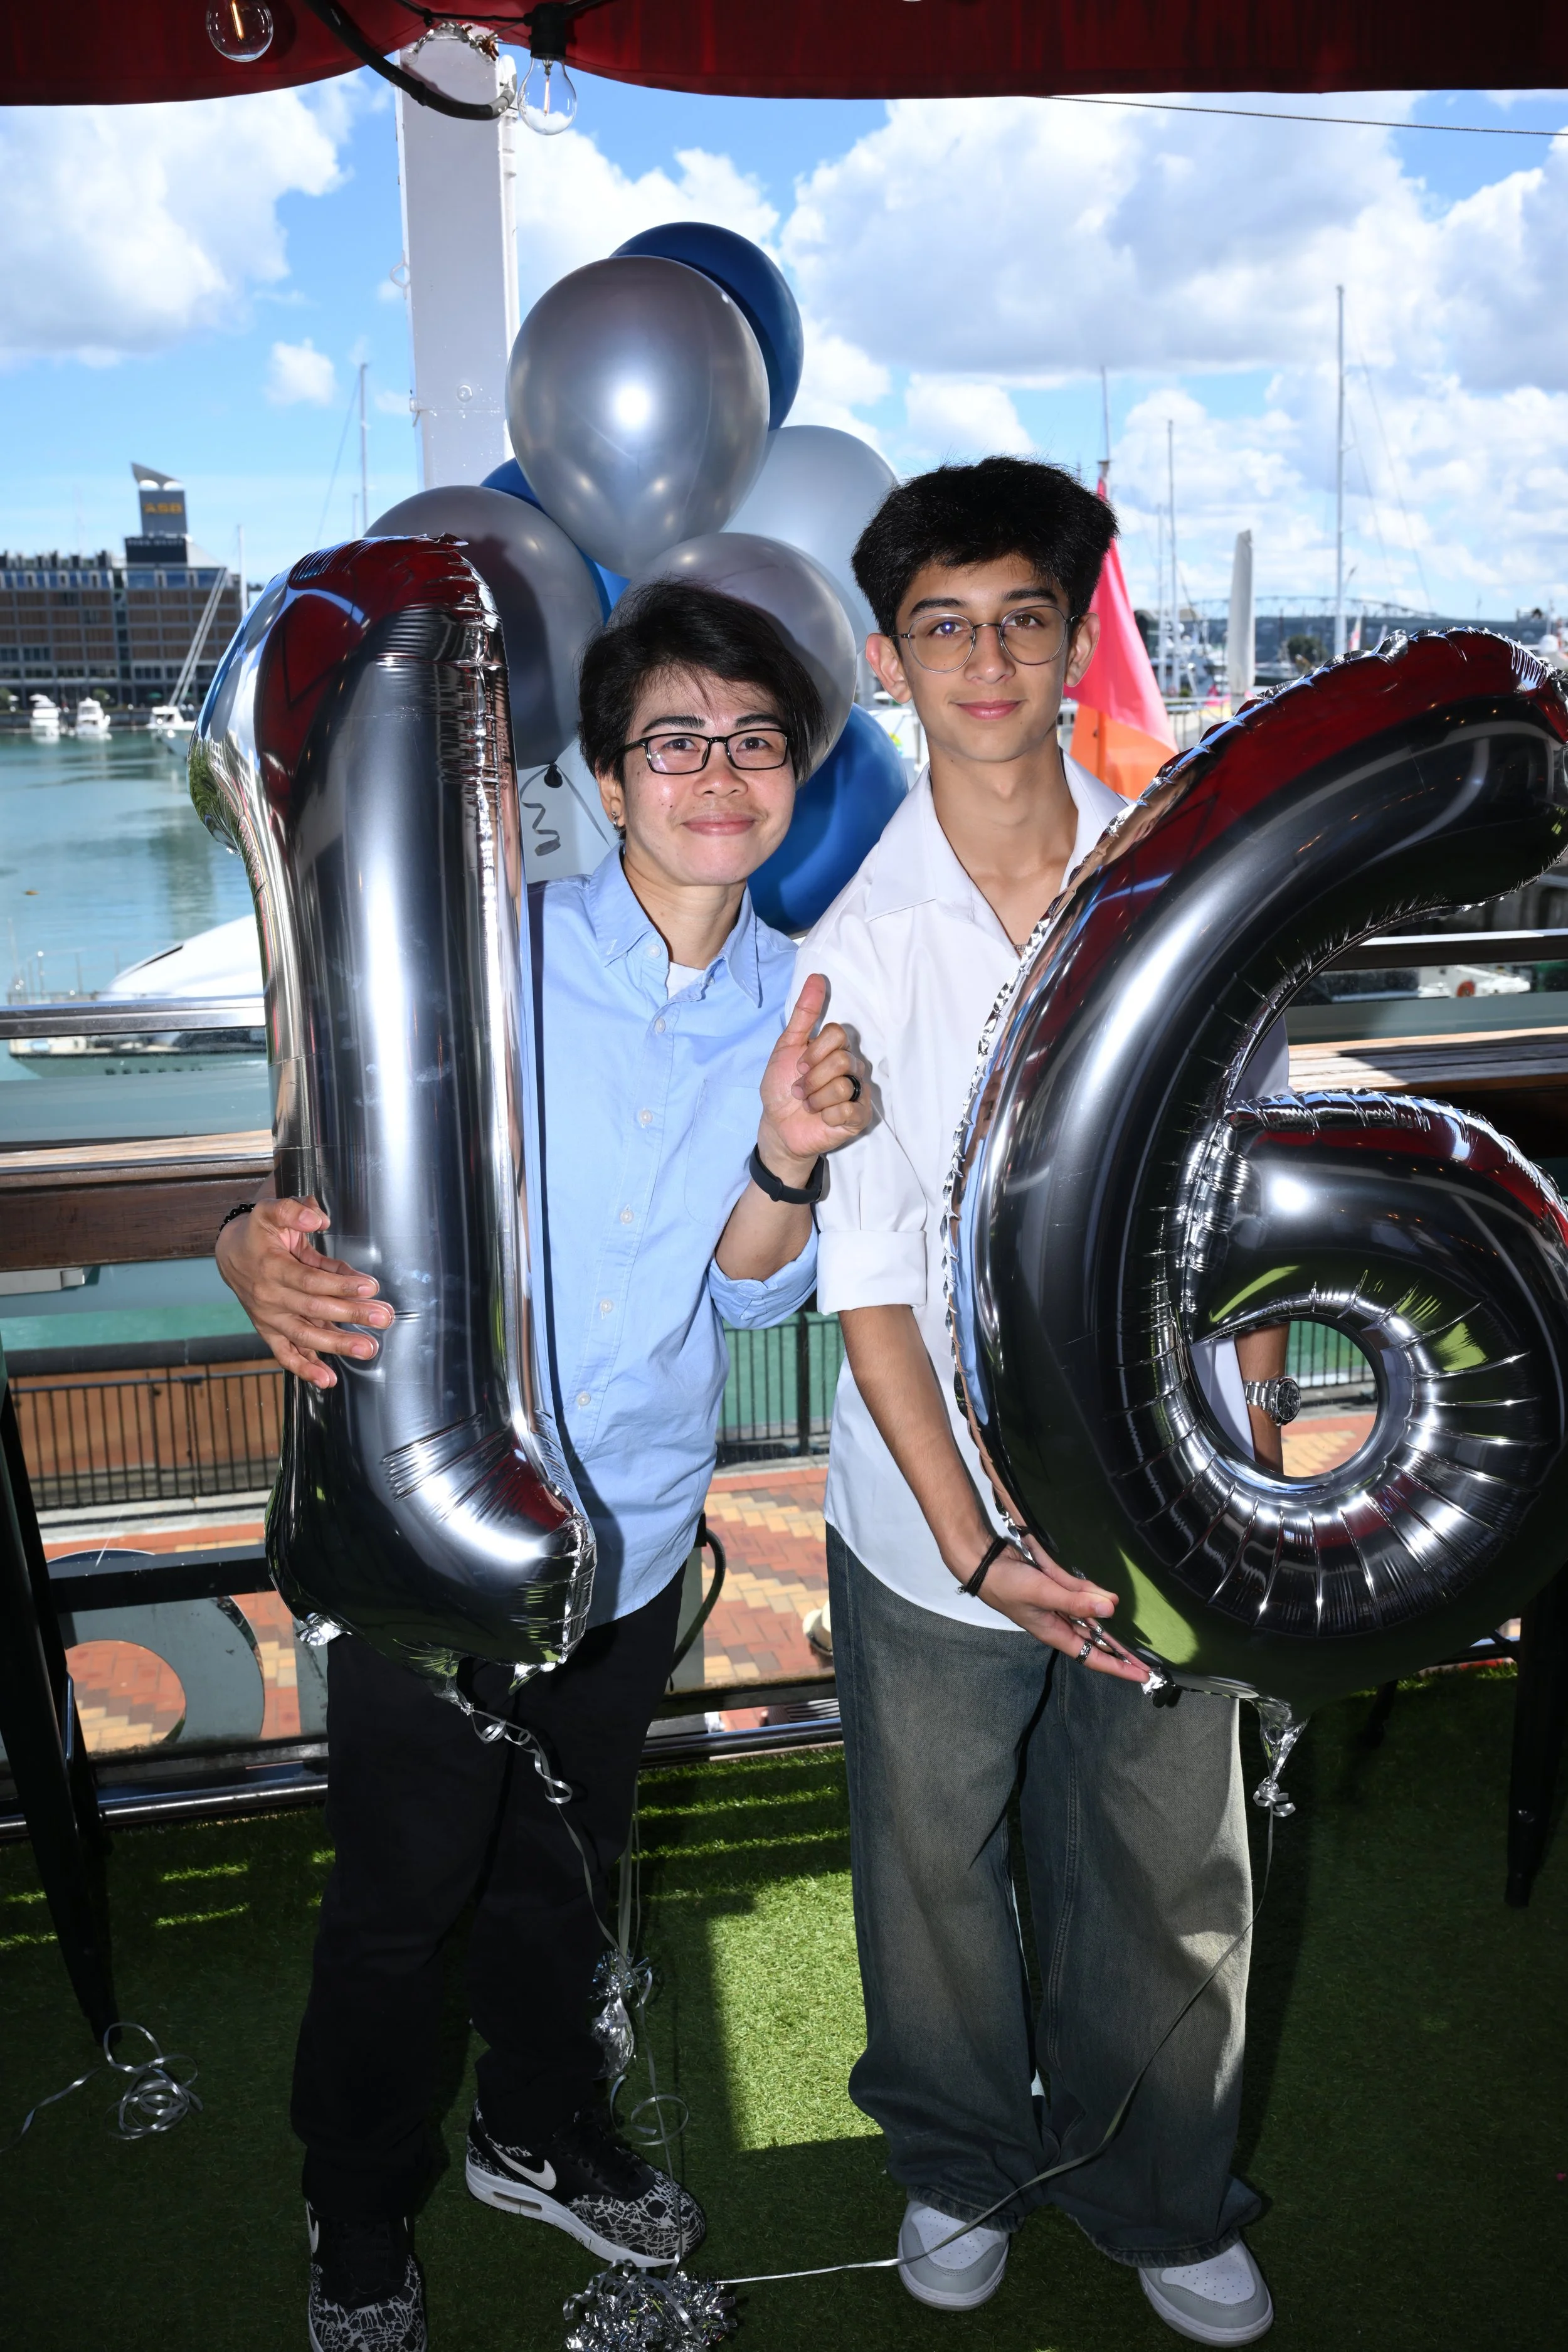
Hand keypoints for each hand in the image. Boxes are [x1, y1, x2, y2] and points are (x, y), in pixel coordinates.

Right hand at [217, 1196, 391, 1390]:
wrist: (230, 1253)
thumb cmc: (260, 1233)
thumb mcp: (271, 1211)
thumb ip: (293, 1210)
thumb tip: (319, 1219)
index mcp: (272, 1267)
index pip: (311, 1280)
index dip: (341, 1284)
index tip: (370, 1286)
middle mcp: (269, 1296)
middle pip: (314, 1309)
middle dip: (351, 1314)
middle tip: (383, 1317)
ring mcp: (269, 1317)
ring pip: (304, 1335)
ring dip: (337, 1344)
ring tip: (368, 1348)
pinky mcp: (269, 1330)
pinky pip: (285, 1354)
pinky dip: (305, 1368)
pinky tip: (328, 1379)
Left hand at [756, 971, 871, 1180]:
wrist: (778, 1125)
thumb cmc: (783, 1086)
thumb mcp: (787, 1046)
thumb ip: (804, 1013)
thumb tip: (816, 977)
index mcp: (836, 1049)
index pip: (837, 1034)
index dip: (813, 1052)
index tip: (799, 1066)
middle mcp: (852, 1067)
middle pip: (841, 1060)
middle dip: (812, 1078)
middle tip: (801, 1089)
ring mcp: (859, 1092)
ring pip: (844, 1085)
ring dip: (816, 1098)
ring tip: (809, 1105)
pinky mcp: (860, 1117)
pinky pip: (849, 1109)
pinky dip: (826, 1115)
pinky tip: (822, 1118)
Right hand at [966, 1535, 1149, 1681]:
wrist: (985, 1562)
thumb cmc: (1008, 1585)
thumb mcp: (1044, 1594)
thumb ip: (1076, 1601)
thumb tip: (1110, 1609)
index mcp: (1055, 1633)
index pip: (1093, 1656)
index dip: (1118, 1666)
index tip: (1141, 1674)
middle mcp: (1059, 1623)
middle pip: (1095, 1640)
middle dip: (1119, 1649)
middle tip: (1146, 1657)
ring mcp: (1058, 1606)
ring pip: (1091, 1618)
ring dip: (1110, 1623)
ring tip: (1135, 1632)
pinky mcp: (1057, 1588)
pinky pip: (1082, 1596)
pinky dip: (1096, 1597)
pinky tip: (1110, 1598)